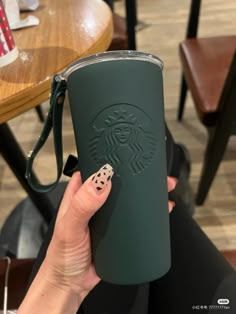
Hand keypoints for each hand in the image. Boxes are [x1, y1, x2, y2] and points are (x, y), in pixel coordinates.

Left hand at [19, 165, 176, 312]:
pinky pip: (136, 217)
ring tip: (164, 187)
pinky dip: (149, 212)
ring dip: (147, 192)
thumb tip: (104, 181)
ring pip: (130, 198)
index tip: (129, 153)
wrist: (71, 284)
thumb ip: (83, 205)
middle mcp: (96, 200)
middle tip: (156, 171)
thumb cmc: (63, 255)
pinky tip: (162, 209)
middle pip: (119, 181)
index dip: (112, 158)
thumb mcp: (70, 228)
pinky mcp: (119, 231)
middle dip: (138, 175)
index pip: (97, 167)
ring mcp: (109, 216)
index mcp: (81, 193)